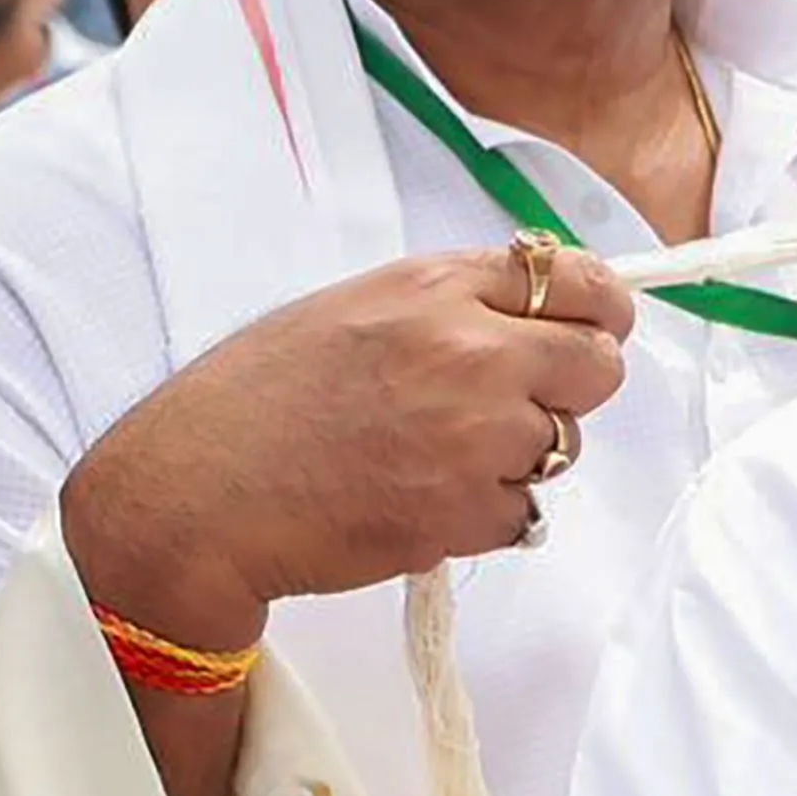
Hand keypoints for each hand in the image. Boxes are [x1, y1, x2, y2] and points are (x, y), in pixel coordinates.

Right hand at [62, 244, 639, 645]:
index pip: (580, 281)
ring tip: (429, 456)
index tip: (599, 326)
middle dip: (570, 389)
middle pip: (600, 367)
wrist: (196, 493)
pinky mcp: (471, 510)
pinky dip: (483, 515)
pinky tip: (414, 500)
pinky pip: (523, 512)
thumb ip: (451, 305)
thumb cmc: (256, 402)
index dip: (600, 311)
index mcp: (437, 289)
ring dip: (517, 457)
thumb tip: (539, 312)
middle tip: (515, 405)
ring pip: (562, 446)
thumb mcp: (354, 311)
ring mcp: (478, 434)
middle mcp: (471, 352)